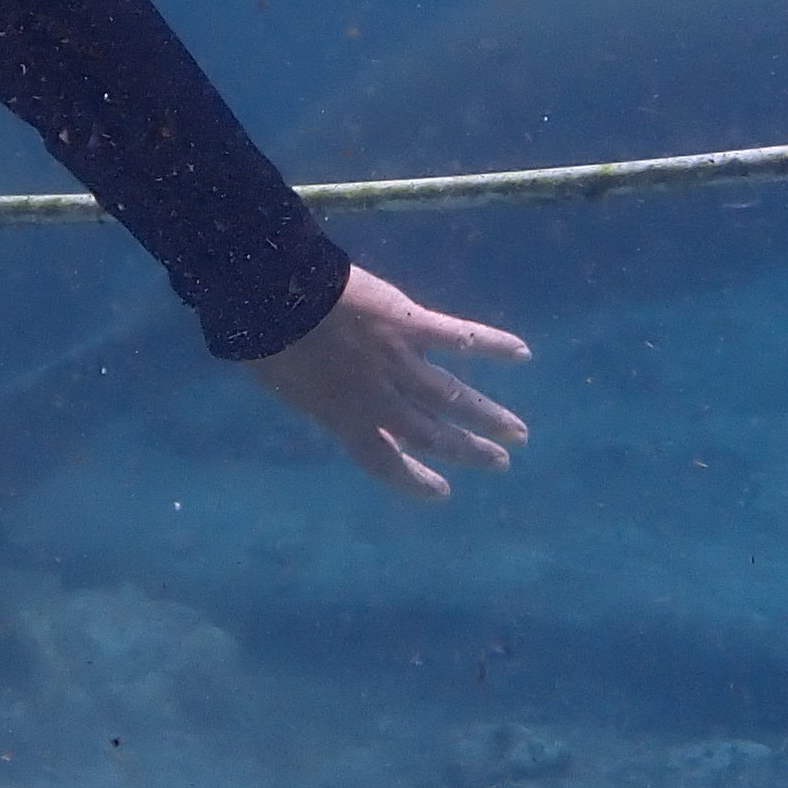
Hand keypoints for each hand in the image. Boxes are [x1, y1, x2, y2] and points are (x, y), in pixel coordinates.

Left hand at [245, 265, 529, 499]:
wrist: (274, 295)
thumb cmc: (265, 339)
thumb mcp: (286, 385)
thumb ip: (316, 396)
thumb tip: (322, 396)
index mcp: (344, 418)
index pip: (386, 461)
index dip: (415, 480)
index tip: (442, 491)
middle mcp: (379, 398)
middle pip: (432, 434)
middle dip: (468, 451)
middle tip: (500, 462)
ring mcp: (399, 361)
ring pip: (454, 397)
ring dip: (489, 416)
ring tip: (519, 432)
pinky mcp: (411, 323)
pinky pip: (460, 337)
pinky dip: (492, 345)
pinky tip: (522, 353)